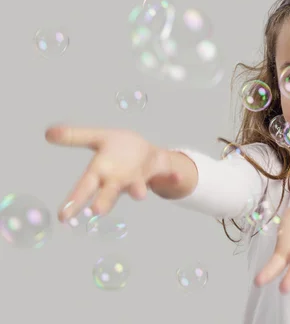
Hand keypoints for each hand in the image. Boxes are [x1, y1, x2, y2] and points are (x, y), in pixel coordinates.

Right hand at [45, 125, 177, 220]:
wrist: (145, 151)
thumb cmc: (117, 149)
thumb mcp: (97, 137)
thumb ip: (74, 136)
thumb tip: (48, 133)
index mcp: (102, 171)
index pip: (84, 187)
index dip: (73, 202)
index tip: (63, 218)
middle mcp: (119, 180)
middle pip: (109, 193)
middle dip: (105, 201)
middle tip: (98, 211)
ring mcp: (139, 178)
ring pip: (138, 188)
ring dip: (138, 191)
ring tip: (140, 194)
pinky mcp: (158, 171)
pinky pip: (167, 175)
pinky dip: (172, 177)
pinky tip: (178, 177)